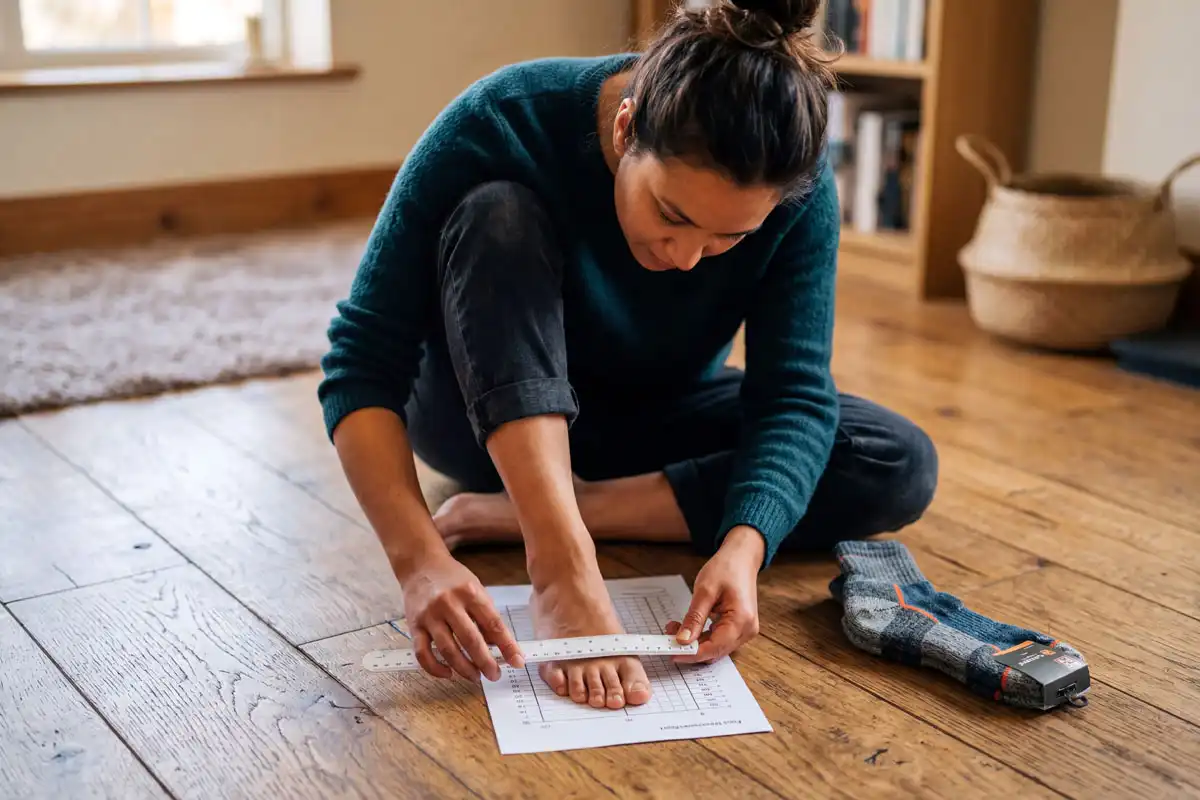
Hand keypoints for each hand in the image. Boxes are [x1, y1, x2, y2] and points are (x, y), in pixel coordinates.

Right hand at [397, 553, 524, 681]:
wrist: (420, 564)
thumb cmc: (452, 579)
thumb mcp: (476, 589)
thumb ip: (486, 616)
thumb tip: (498, 646)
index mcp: (470, 593)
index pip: (493, 624)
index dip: (507, 645)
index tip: (517, 662)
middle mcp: (449, 603)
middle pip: (470, 639)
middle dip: (485, 662)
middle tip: (494, 675)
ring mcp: (429, 615)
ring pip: (447, 649)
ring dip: (464, 668)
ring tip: (476, 677)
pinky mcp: (414, 625)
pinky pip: (423, 653)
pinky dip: (435, 668)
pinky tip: (448, 673)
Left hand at [667, 526, 763, 664]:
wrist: (741, 557)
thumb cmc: (727, 568)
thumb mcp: (705, 591)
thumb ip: (694, 618)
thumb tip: (683, 640)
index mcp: (741, 620)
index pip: (714, 648)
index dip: (691, 654)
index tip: (671, 653)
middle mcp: (747, 630)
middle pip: (715, 650)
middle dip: (690, 646)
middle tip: (668, 635)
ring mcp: (745, 630)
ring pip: (715, 647)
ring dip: (695, 641)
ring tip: (675, 627)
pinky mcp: (739, 628)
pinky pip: (719, 639)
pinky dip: (702, 636)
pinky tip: (689, 627)